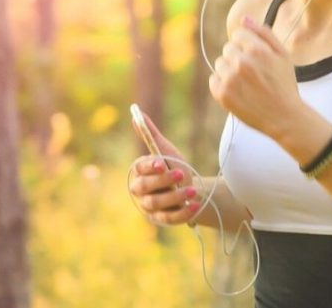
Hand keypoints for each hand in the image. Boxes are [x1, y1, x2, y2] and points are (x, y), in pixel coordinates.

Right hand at [128, 110, 201, 224]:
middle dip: (162, 181)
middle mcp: (141, 191)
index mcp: (140, 173)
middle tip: (181, 173)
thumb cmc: (174, 167)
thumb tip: (136, 113)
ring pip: (157, 204)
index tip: (161, 162)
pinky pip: (169, 218)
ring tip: (192, 191)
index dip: (149, 167)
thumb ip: (151, 135)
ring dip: (175, 197)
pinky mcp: (162, 220)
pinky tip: (195, 205)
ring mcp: (150, 207)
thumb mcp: (166, 151)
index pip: (139, 169)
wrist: (191, 190)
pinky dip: (182, 213)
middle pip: (145, 188)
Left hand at [208, 15, 304, 138]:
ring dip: (229, 70)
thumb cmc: (284, 84)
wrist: (284, 117)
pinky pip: (213, 80)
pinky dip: (222, 84)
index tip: (256, 58)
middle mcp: (241, 62)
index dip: (247, 45)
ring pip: (220, 63)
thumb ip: (264, 33)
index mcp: (256, 50)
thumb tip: (244, 19)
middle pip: (228, 48)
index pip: (238, 34)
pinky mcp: (222, 94)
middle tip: (253, 73)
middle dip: (238, 57)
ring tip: (246, 83)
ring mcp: (230, 79)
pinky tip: (239, 91)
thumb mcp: (283, 55)